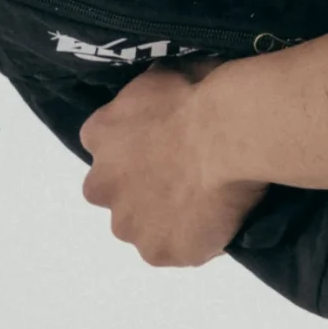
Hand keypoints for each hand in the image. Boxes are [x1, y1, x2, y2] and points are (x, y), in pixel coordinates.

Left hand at [79, 66, 266, 266]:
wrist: (228, 132)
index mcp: (99, 134)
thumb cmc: (200, 94)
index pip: (106, 146)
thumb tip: (164, 98)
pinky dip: (195, 241)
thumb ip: (150, 98)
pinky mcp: (160, 252)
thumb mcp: (164, 76)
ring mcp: (129, 225)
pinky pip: (177, 250)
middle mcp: (102, 185)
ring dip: (166, 219)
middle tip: (183, 177)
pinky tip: (219, 222)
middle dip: (142, 189)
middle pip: (116, 194)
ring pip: (143, 228)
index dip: (136, 148)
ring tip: (206, 203)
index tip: (164, 144)